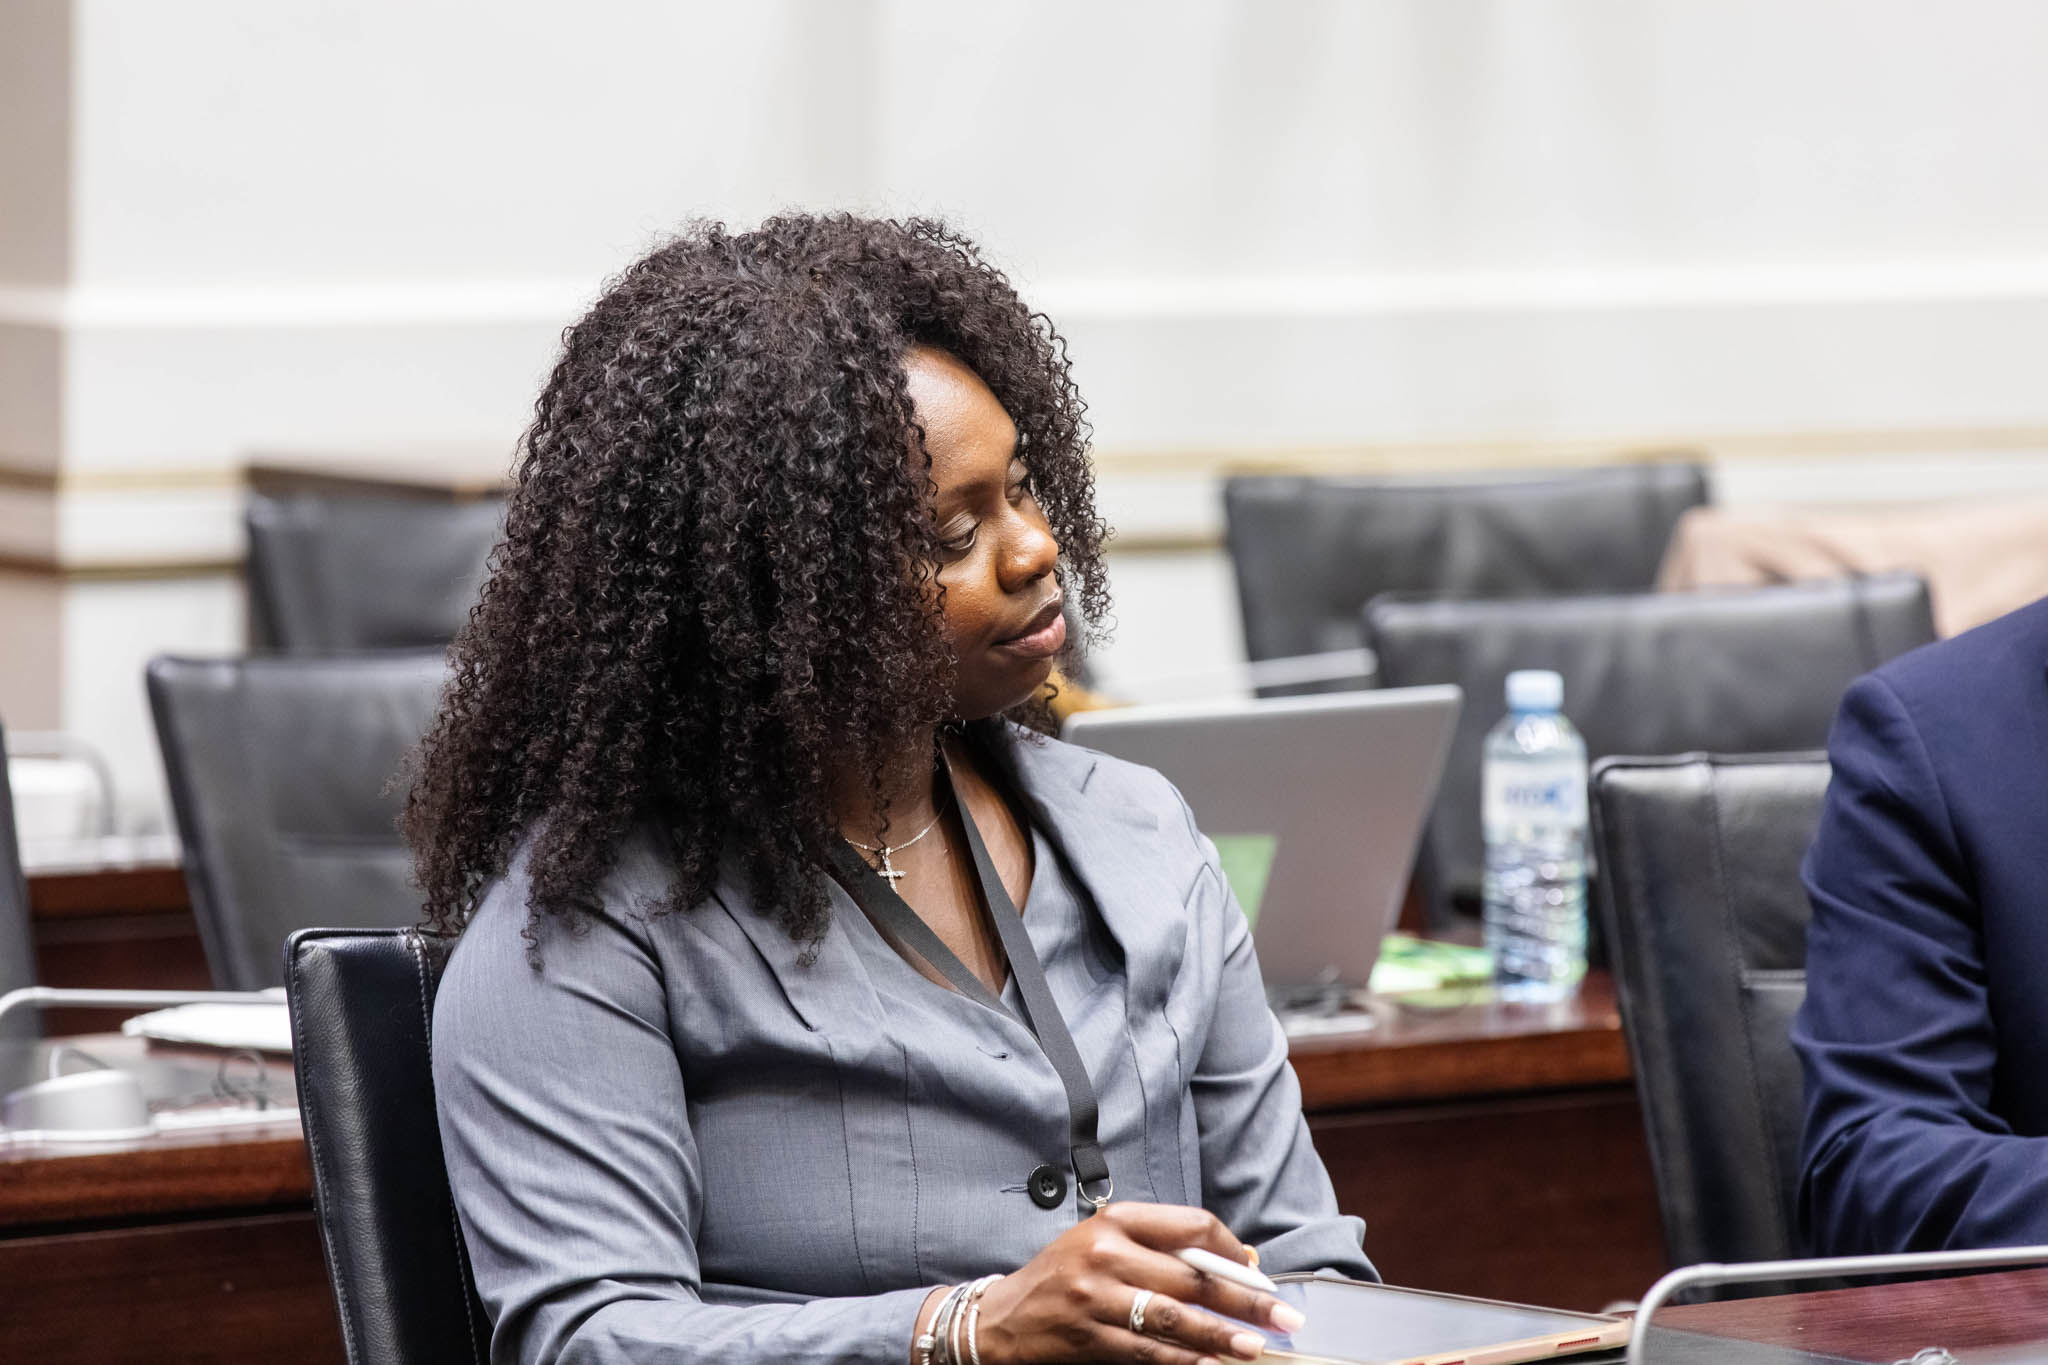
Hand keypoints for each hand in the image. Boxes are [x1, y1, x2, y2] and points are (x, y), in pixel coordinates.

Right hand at [969, 1201, 1305, 1363]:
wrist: (1001, 1318)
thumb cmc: (1063, 1276)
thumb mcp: (1103, 1243)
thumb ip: (1158, 1248)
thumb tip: (1233, 1265)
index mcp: (1116, 1220)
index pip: (1191, 1225)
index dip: (1233, 1249)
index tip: (1258, 1273)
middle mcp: (1105, 1252)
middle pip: (1192, 1275)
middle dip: (1245, 1299)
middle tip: (1283, 1317)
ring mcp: (1095, 1296)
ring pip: (1173, 1317)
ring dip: (1220, 1335)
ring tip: (1255, 1347)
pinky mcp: (1088, 1337)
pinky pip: (1147, 1352)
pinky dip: (1183, 1362)